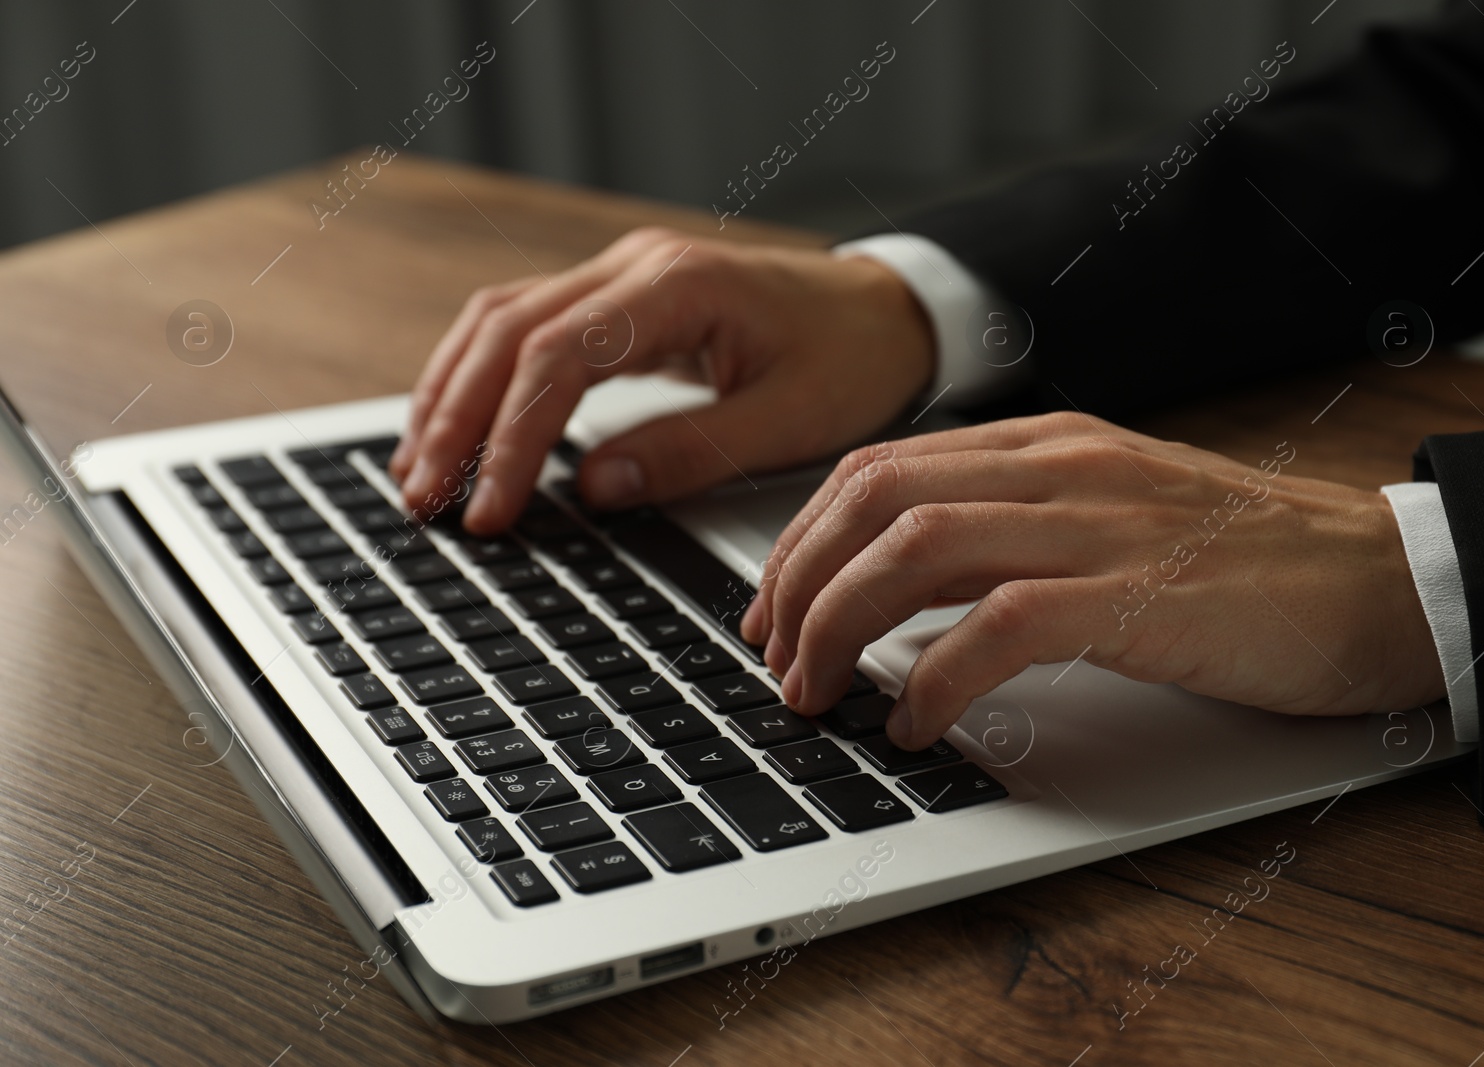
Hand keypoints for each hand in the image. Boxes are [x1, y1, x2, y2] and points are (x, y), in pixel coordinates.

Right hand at [390, 227, 935, 532]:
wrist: (892, 311)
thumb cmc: (853, 359)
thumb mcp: (790, 420)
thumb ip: (690, 452)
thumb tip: (594, 490)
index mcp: (678, 287)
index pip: (558, 354)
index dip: (511, 437)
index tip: (489, 509)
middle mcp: (636, 266)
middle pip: (507, 328)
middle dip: (455, 415)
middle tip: (423, 497)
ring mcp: (624, 275)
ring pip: (502, 318)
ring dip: (453, 392)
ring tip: (420, 470)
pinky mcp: (622, 298)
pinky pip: (528, 326)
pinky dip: (484, 377)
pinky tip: (461, 426)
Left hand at [738, 412, 1446, 749]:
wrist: (1382, 579)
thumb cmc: (1247, 563)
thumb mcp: (1111, 517)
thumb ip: (1014, 530)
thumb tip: (906, 587)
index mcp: (1046, 446)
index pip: (880, 466)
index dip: (804, 537)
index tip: (771, 604)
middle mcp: (1060, 468)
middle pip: (876, 498)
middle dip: (799, 580)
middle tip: (772, 657)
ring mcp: (1098, 524)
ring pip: (918, 546)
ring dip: (840, 626)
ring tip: (815, 695)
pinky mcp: (1138, 593)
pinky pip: (999, 625)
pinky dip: (932, 677)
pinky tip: (913, 723)